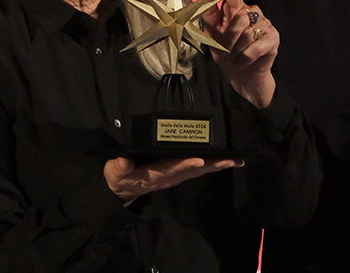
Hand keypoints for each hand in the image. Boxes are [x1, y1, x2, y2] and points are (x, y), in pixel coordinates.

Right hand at [104, 155, 241, 203]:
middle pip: (194, 170)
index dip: (185, 164)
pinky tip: (221, 160)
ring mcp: (174, 175)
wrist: (123, 189)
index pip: (172, 168)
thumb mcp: (114, 173)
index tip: (199, 160)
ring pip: (198, 170)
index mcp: (154, 175)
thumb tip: (124, 161)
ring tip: (235, 160)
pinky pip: (196, 169)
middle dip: (213, 164)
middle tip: (233, 160)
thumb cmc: (119, 178)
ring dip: (217, 165)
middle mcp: (169, 176)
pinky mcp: (176, 173)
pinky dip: (210, 164)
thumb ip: (119, 167)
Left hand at [198, 0, 276, 108]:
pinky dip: (245, 57)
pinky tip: (243, 61)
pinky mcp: (273, 37)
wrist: (242, 74)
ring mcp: (264, 23)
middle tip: (225, 51)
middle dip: (228, 38)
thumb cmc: (226, 52)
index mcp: (234, 9)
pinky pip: (255, 47)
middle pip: (238, 19)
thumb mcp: (212, 34)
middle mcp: (251, 12)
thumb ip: (208, 14)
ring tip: (234, 57)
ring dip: (236, 50)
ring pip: (246, 33)